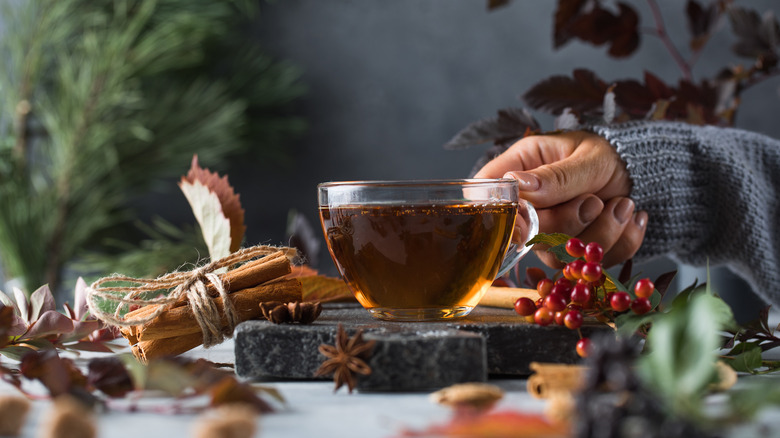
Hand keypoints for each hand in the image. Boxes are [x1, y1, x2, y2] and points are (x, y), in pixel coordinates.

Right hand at [474, 131, 647, 267]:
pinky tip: (629, 217)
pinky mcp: (575, 253)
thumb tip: (518, 184)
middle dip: (568, 223)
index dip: (502, 218)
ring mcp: (549, 234)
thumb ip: (557, 176)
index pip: (487, 200)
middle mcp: (527, 207)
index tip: (528, 223)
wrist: (640, 167)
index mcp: (518, 171)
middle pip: (527, 236)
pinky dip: (620, 242)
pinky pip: (593, 263)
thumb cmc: (607, 152)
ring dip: (601, 232)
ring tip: (623, 203)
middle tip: (594, 200)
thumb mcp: (587, 157)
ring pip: (561, 256)